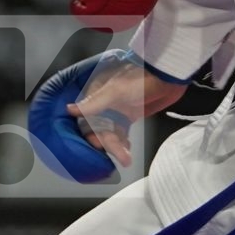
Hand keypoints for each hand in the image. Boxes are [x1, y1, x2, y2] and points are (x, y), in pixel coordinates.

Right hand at [27, 49, 187, 180]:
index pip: (86, 120)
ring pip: (111, 133)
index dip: (91, 134)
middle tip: (120, 156)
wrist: (165, 76)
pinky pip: (122, 132)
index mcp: (96, 95)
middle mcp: (104, 104)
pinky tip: (127, 151)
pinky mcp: (130, 115)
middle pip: (99, 129)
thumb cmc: (139, 80)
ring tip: (126, 158)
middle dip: (108, 143)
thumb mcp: (115, 91)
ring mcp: (117, 110)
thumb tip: (69, 110)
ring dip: (117, 146)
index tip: (98, 145)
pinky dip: (123, 143)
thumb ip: (94, 103)